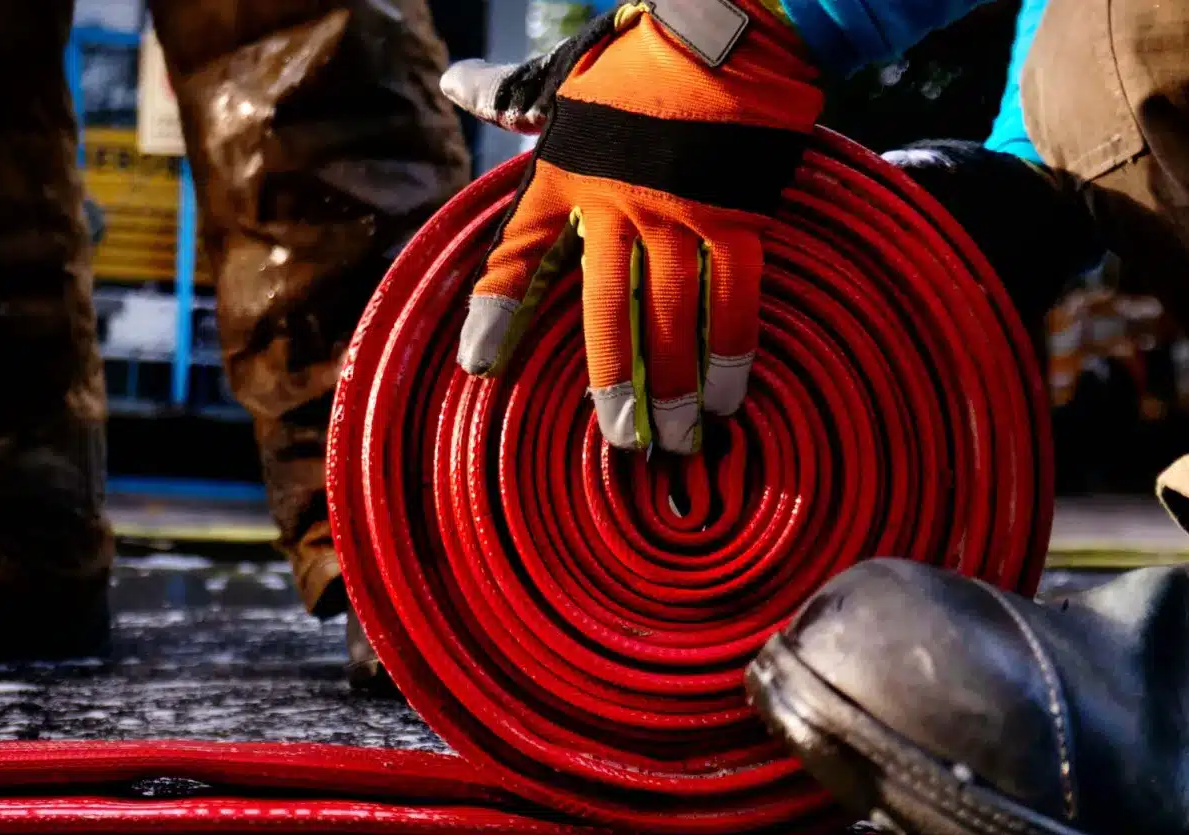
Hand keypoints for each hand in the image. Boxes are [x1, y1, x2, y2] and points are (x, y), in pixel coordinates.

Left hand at [442, 1, 821, 452]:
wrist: (723, 24)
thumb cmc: (640, 52)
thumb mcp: (565, 77)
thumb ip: (512, 97)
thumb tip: (454, 82)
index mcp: (564, 175)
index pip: (519, 253)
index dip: (497, 311)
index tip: (479, 363)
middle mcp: (613, 204)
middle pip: (604, 311)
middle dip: (613, 382)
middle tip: (620, 440)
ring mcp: (675, 213)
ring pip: (670, 317)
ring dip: (674, 386)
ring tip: (679, 438)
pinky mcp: (734, 213)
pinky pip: (732, 296)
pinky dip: (731, 350)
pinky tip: (730, 395)